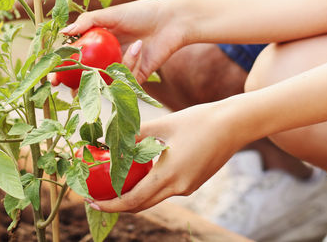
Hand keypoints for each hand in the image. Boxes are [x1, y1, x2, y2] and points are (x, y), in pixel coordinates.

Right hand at [62, 0, 185, 82]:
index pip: (75, 59)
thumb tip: (63, 32)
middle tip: (68, 88)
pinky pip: (126, 80)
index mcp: (97, 43)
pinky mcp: (136, 77)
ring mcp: (120, 69)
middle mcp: (106, 59)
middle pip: (86, 78)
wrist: (170, 21)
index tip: (53, 77)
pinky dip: (131, 63)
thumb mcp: (111, 14)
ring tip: (131, 47)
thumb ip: (87, 22)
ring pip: (107, 81)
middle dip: (76, 86)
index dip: (63, 69)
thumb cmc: (140, 13)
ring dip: (114, 69)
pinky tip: (140, 47)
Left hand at [88, 102, 243, 212]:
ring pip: (154, 197)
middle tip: (98, 197)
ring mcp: (188, 187)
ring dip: (134, 194)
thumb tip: (107, 138)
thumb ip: (134, 134)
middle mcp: (179, 188)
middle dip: (118, 204)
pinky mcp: (194, 182)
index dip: (110, 205)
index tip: (92, 203)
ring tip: (114, 183)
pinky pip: (167, 189)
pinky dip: (150, 185)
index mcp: (168, 176)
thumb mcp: (162, 125)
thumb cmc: (199, 120)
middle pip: (141, 205)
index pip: (132, 200)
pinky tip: (141, 171)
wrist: (234, 124)